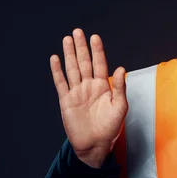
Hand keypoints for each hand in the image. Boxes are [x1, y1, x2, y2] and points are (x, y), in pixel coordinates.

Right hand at [50, 28, 127, 167]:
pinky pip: (61, 83)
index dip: (97, 50)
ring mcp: (77, 92)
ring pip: (72, 69)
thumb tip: (121, 68)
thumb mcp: (120, 107)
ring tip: (67, 39)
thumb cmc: (110, 127)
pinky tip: (55, 59)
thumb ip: (119, 87)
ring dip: (69, 54)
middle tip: (77, 32)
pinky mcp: (66, 101)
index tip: (94, 37)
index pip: (99, 64)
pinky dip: (57, 71)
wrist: (95, 145)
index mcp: (103, 86)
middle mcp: (89, 86)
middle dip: (81, 47)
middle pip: (84, 62)